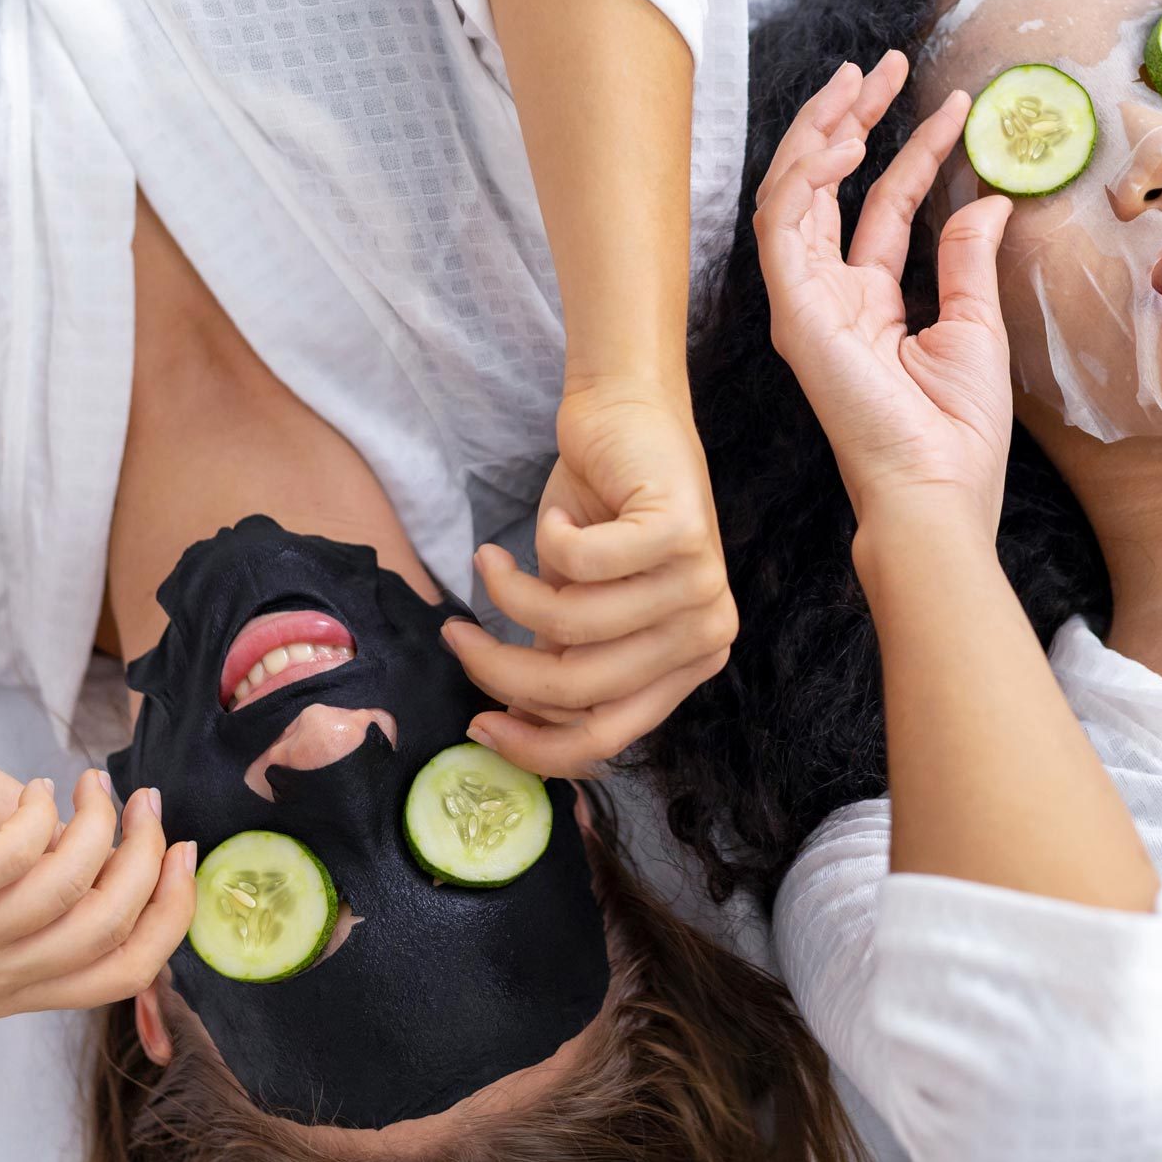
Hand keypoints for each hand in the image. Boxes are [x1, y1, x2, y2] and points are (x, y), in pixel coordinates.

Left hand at [0, 695, 194, 1018]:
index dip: (171, 912)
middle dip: (143, 857)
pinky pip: (17, 856)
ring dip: (98, 822)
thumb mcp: (43, 865)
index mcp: (9, 990)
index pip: (121, 975)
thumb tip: (175, 883)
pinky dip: (42, 810)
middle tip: (144, 802)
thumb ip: (96, 892)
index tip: (185, 848)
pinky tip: (37, 788)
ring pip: (67, 891)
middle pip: (104, 933)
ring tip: (90, 783)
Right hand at [446, 382, 735, 777]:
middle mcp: (707, 634)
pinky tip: (557, 515)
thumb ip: (558, 663)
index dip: (534, 746)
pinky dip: (545, 537)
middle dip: (497, 666)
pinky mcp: (682, 534)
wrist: (627, 415)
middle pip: (579, 689)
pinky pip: (577, 563)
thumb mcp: (574, 604)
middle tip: (454, 634)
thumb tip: (505, 730)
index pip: (608, 736)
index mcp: (689, 664)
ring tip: (492, 561)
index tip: (476, 727)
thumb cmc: (597, 514)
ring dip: (509, 593)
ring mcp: (701, 585)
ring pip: (569, 626)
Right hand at [753, 51, 1014, 543]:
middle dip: (849, 121)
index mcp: (868, 304)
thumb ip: (968, 259)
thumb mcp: (975, 326)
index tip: (951, 105)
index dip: (912, 152)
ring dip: (821, 133)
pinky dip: (804, 178)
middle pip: (826, 190)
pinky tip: (843, 140)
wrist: (939, 489)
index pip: (883, 208)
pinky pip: (783, 229)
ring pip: (793, 196)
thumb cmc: (957, 432)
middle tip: (881, 66)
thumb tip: (988, 200)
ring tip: (860, 83)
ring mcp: (806, 305)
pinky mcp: (796, 313)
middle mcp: (829, 297)